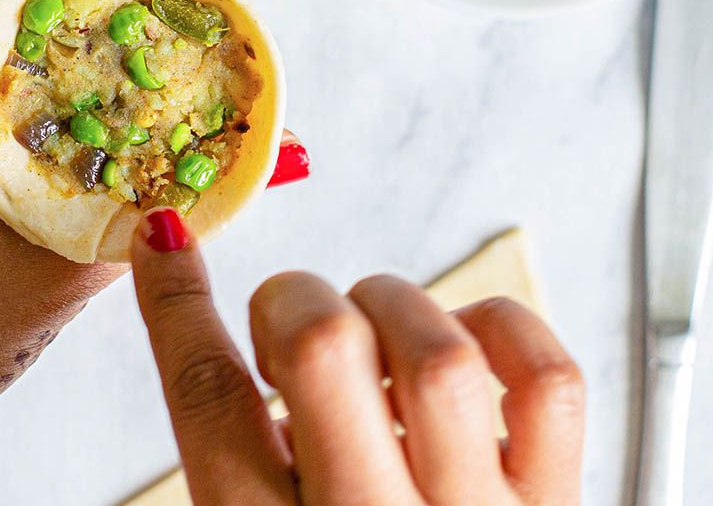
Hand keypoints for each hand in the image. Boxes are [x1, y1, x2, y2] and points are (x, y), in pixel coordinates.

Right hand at [133, 208, 585, 505]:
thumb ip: (237, 468)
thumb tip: (229, 354)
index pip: (208, 401)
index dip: (176, 303)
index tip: (166, 243)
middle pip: (324, 350)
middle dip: (291, 301)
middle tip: (289, 326)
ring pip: (436, 350)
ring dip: (390, 306)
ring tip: (374, 340)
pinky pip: (546, 378)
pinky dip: (499, 326)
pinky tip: (463, 343)